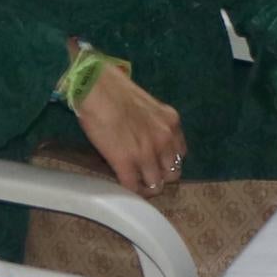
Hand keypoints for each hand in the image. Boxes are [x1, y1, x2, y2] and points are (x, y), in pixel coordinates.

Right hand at [72, 63, 186, 193]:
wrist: (96, 87)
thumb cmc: (115, 89)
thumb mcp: (148, 106)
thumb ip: (154, 124)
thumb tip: (146, 137)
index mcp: (171, 123)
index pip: (180, 155)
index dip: (168, 162)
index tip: (157, 163)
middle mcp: (165, 140)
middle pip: (172, 174)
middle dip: (160, 177)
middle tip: (145, 175)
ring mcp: (147, 153)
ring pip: (155, 185)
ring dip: (145, 187)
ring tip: (134, 184)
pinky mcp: (126, 162)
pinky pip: (133, 187)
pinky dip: (129, 190)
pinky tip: (122, 185)